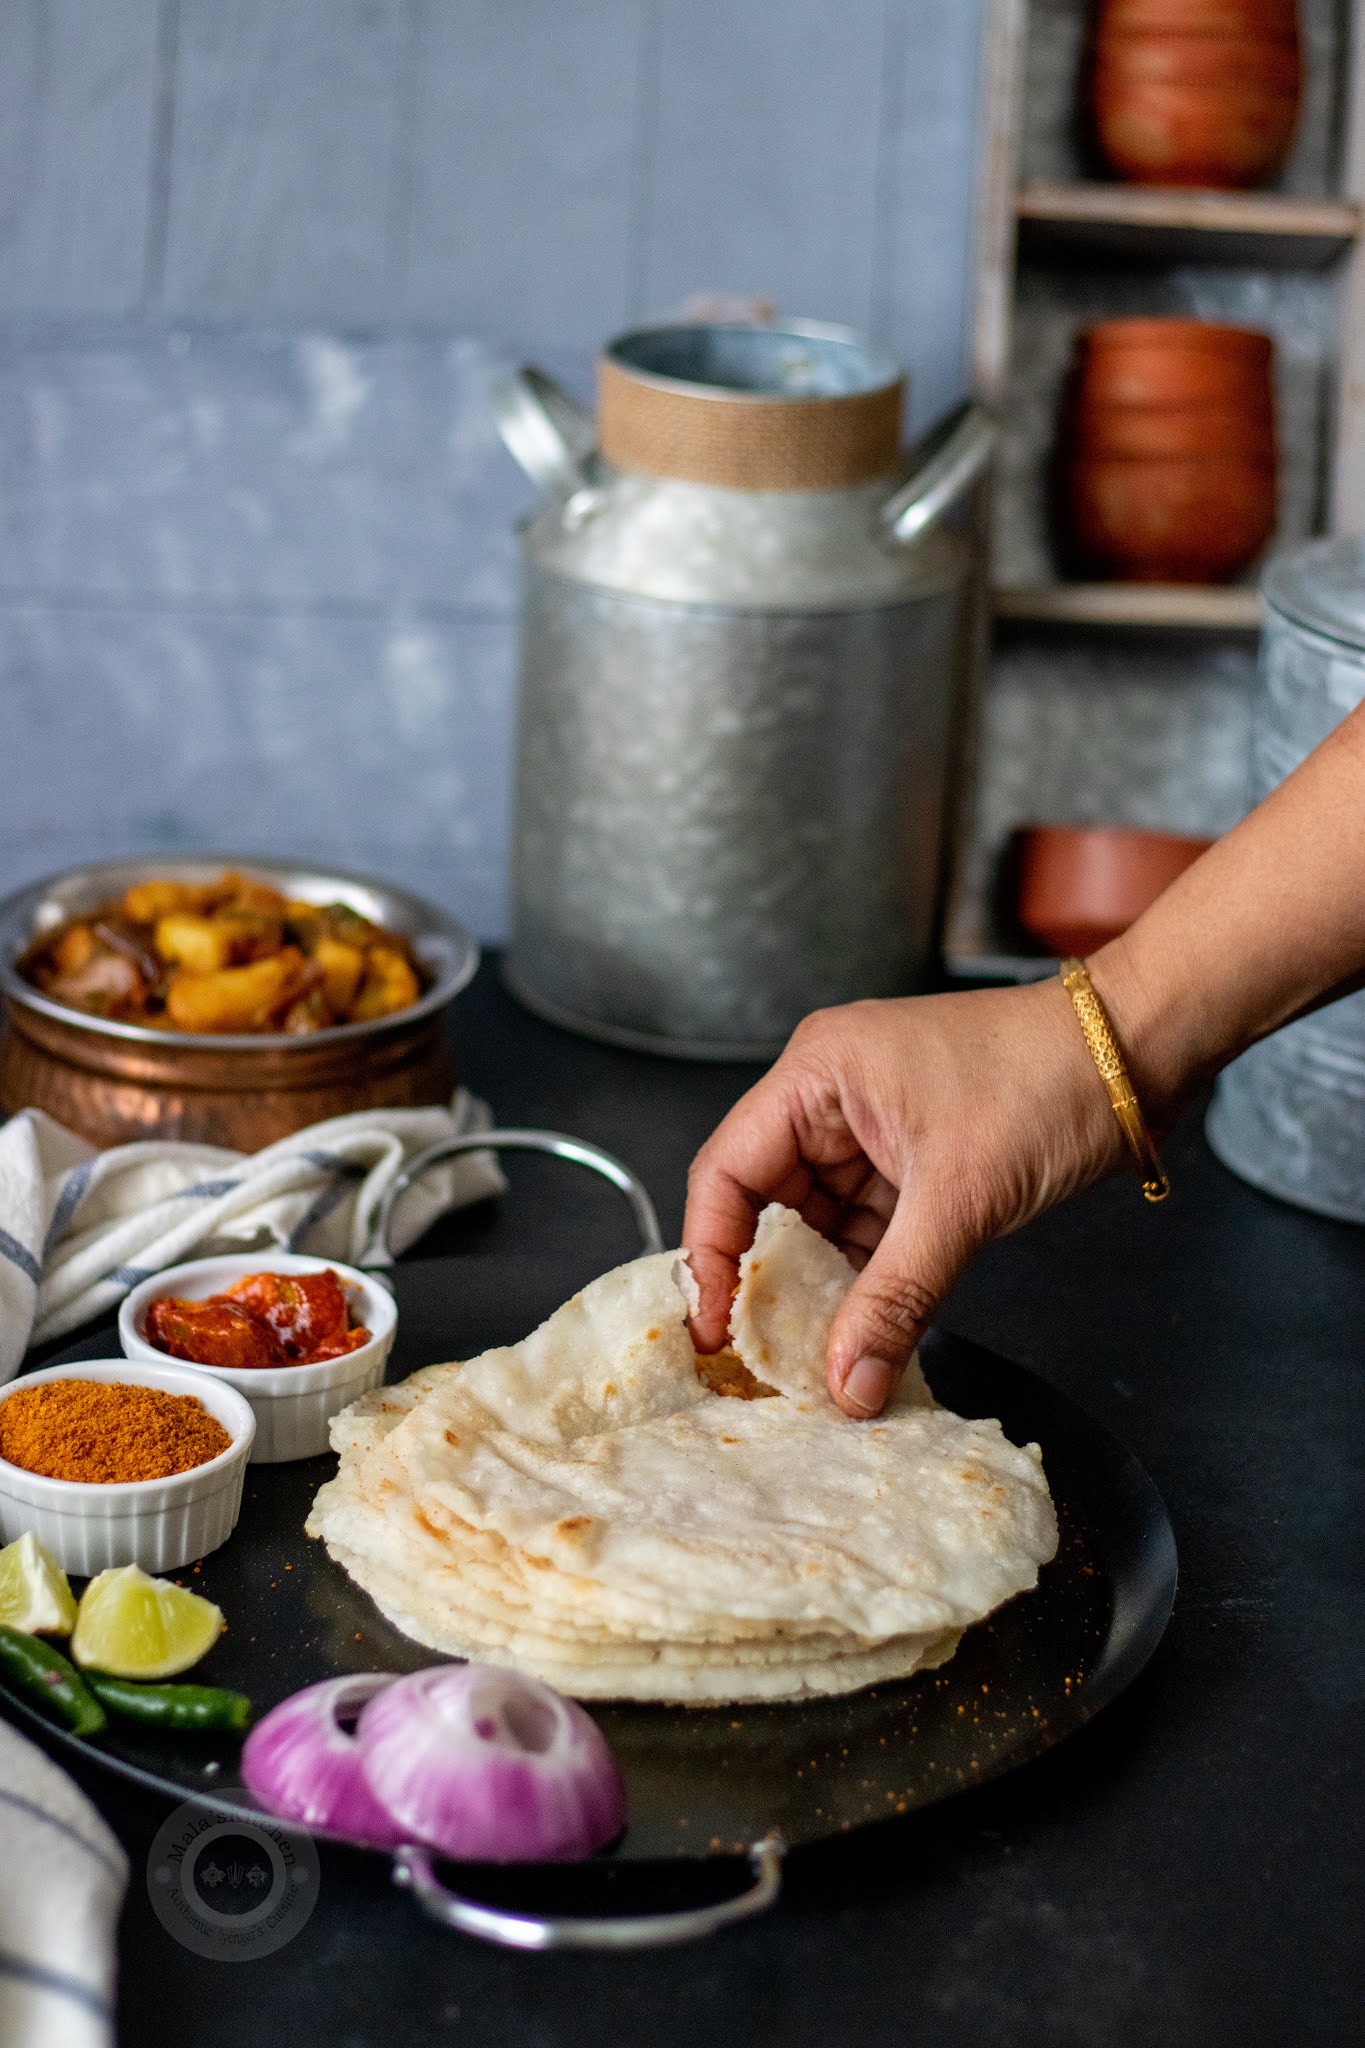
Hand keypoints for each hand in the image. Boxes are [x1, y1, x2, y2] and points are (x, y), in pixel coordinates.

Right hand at [684, 980, 1132, 1417]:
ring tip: (817, 1362)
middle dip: (770, 1283)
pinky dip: (870, 1281)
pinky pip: (870, 1231)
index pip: (729, 1173)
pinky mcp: (917, 1161)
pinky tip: (867, 1335)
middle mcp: (832, 1097)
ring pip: (821, 1226)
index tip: (717, 1333)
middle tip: (767, 1361)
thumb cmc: (1050, 1083)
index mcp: (818, 1075)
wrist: (1143, 1053)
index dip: (713, 1257)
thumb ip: (895, 1298)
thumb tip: (846, 1386)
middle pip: (767, 1204)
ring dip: (824, 1290)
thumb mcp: (962, 1200)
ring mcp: (875, 1130)